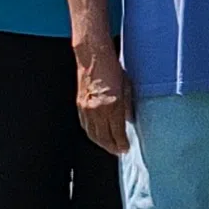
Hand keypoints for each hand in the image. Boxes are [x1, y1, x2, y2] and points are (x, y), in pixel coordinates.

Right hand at [75, 40, 133, 156]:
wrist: (93, 57)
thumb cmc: (112, 68)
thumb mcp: (127, 87)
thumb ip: (128, 107)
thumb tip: (129, 120)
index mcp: (112, 106)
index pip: (117, 133)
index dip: (121, 144)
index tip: (126, 148)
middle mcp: (97, 110)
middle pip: (103, 137)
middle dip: (112, 147)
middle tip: (119, 151)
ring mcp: (86, 108)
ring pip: (92, 134)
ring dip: (101, 143)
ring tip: (109, 146)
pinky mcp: (79, 105)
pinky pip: (85, 125)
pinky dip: (92, 133)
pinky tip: (97, 135)